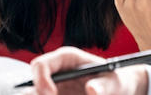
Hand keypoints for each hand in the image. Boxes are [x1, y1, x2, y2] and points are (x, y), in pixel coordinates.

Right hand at [27, 46, 147, 94]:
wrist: (118, 91)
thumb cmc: (116, 81)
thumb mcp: (114, 82)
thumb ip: (104, 86)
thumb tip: (92, 90)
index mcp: (65, 59)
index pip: (40, 65)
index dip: (40, 80)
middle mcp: (55, 74)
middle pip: (32, 87)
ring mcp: (54, 89)